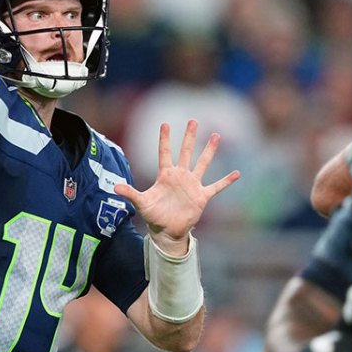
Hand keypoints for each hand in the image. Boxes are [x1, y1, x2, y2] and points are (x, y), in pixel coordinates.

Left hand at [114, 120, 239, 254]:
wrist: (167, 230)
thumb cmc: (153, 215)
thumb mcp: (141, 203)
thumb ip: (130, 193)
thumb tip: (114, 187)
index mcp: (165, 175)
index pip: (164, 153)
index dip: (165, 139)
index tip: (165, 124)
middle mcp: (180, 176)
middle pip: (185, 152)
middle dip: (189, 137)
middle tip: (193, 120)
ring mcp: (192, 185)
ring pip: (202, 164)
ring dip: (209, 151)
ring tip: (215, 136)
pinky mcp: (201, 196)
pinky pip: (216, 187)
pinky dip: (226, 181)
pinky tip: (236, 173)